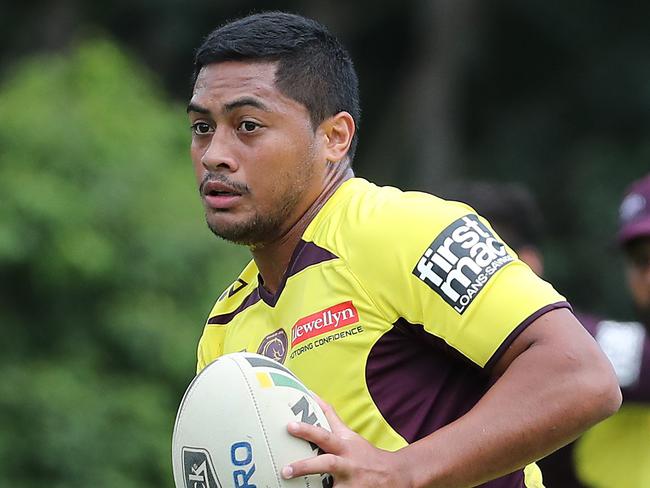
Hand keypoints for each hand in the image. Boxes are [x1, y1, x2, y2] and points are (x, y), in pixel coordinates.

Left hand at [281, 396, 412, 487]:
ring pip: (332, 487)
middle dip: (306, 466)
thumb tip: (312, 395)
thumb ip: (329, 416)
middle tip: (285, 470)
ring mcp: (350, 482)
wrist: (393, 474)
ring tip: (292, 487)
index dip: (307, 429)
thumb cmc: (363, 453)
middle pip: (327, 463)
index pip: (324, 434)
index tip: (289, 426)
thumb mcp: (348, 434)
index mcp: (343, 446)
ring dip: (315, 487)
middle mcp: (347, 463)